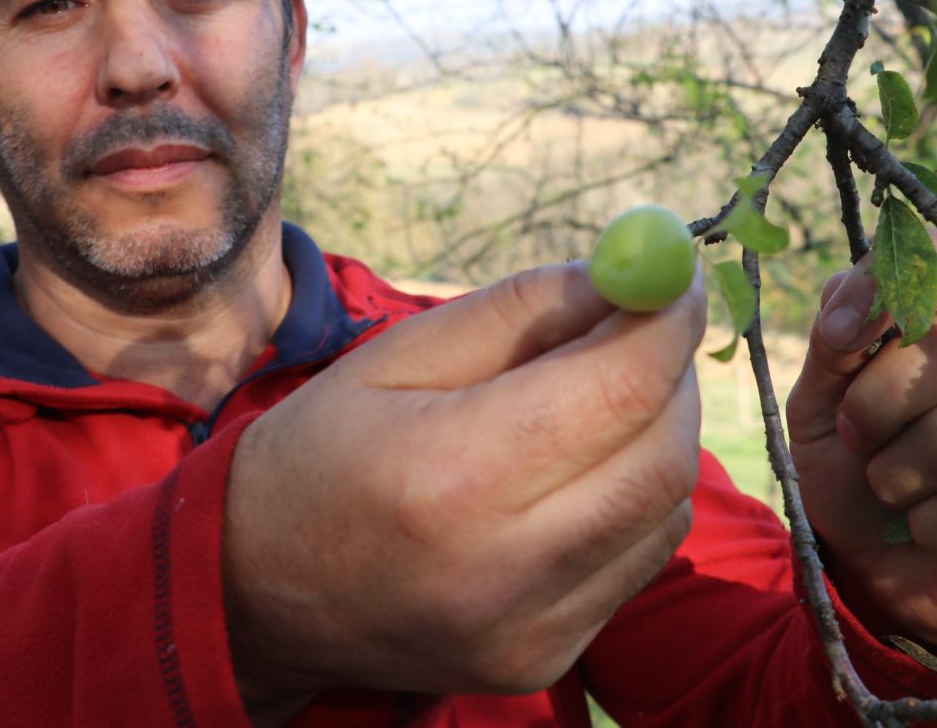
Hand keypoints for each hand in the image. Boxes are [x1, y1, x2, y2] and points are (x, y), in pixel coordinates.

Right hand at [223, 261, 706, 721]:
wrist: (261, 591)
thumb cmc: (323, 451)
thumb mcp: (399, 355)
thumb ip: (520, 308)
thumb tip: (631, 275)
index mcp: (451, 474)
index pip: (617, 389)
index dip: (665, 322)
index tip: (675, 276)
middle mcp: (501, 567)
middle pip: (661, 455)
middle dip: (671, 376)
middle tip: (645, 330)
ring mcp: (529, 630)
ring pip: (664, 510)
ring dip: (657, 436)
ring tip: (596, 400)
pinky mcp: (542, 661)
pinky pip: (636, 560)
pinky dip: (634, 500)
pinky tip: (578, 473)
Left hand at [786, 235, 936, 667]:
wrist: (875, 567)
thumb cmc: (851, 468)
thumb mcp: (819, 400)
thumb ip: (834, 343)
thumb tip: (851, 306)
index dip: (886, 286)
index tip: (839, 335)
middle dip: (877, 398)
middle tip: (853, 436)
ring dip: (894, 475)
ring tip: (891, 492)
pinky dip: (926, 526)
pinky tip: (929, 530)